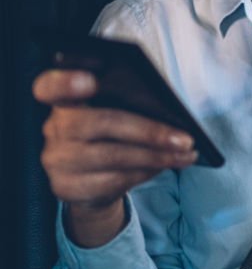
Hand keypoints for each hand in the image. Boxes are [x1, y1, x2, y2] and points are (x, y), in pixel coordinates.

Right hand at [33, 69, 197, 246]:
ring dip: (157, 156)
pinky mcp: (67, 187)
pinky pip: (114, 180)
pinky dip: (146, 172)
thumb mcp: (114, 111)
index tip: (90, 80)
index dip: (65, 82)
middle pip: (102, 123)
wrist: (90, 180)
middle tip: (185, 138)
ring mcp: (57, 160)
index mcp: (65, 99)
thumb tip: (167, 106)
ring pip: (113, 156)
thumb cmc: (111, 133)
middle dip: (150, 131)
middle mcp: (55, 128)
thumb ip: (127, 101)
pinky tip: (166, 165)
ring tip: (185, 153)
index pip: (49, 86)